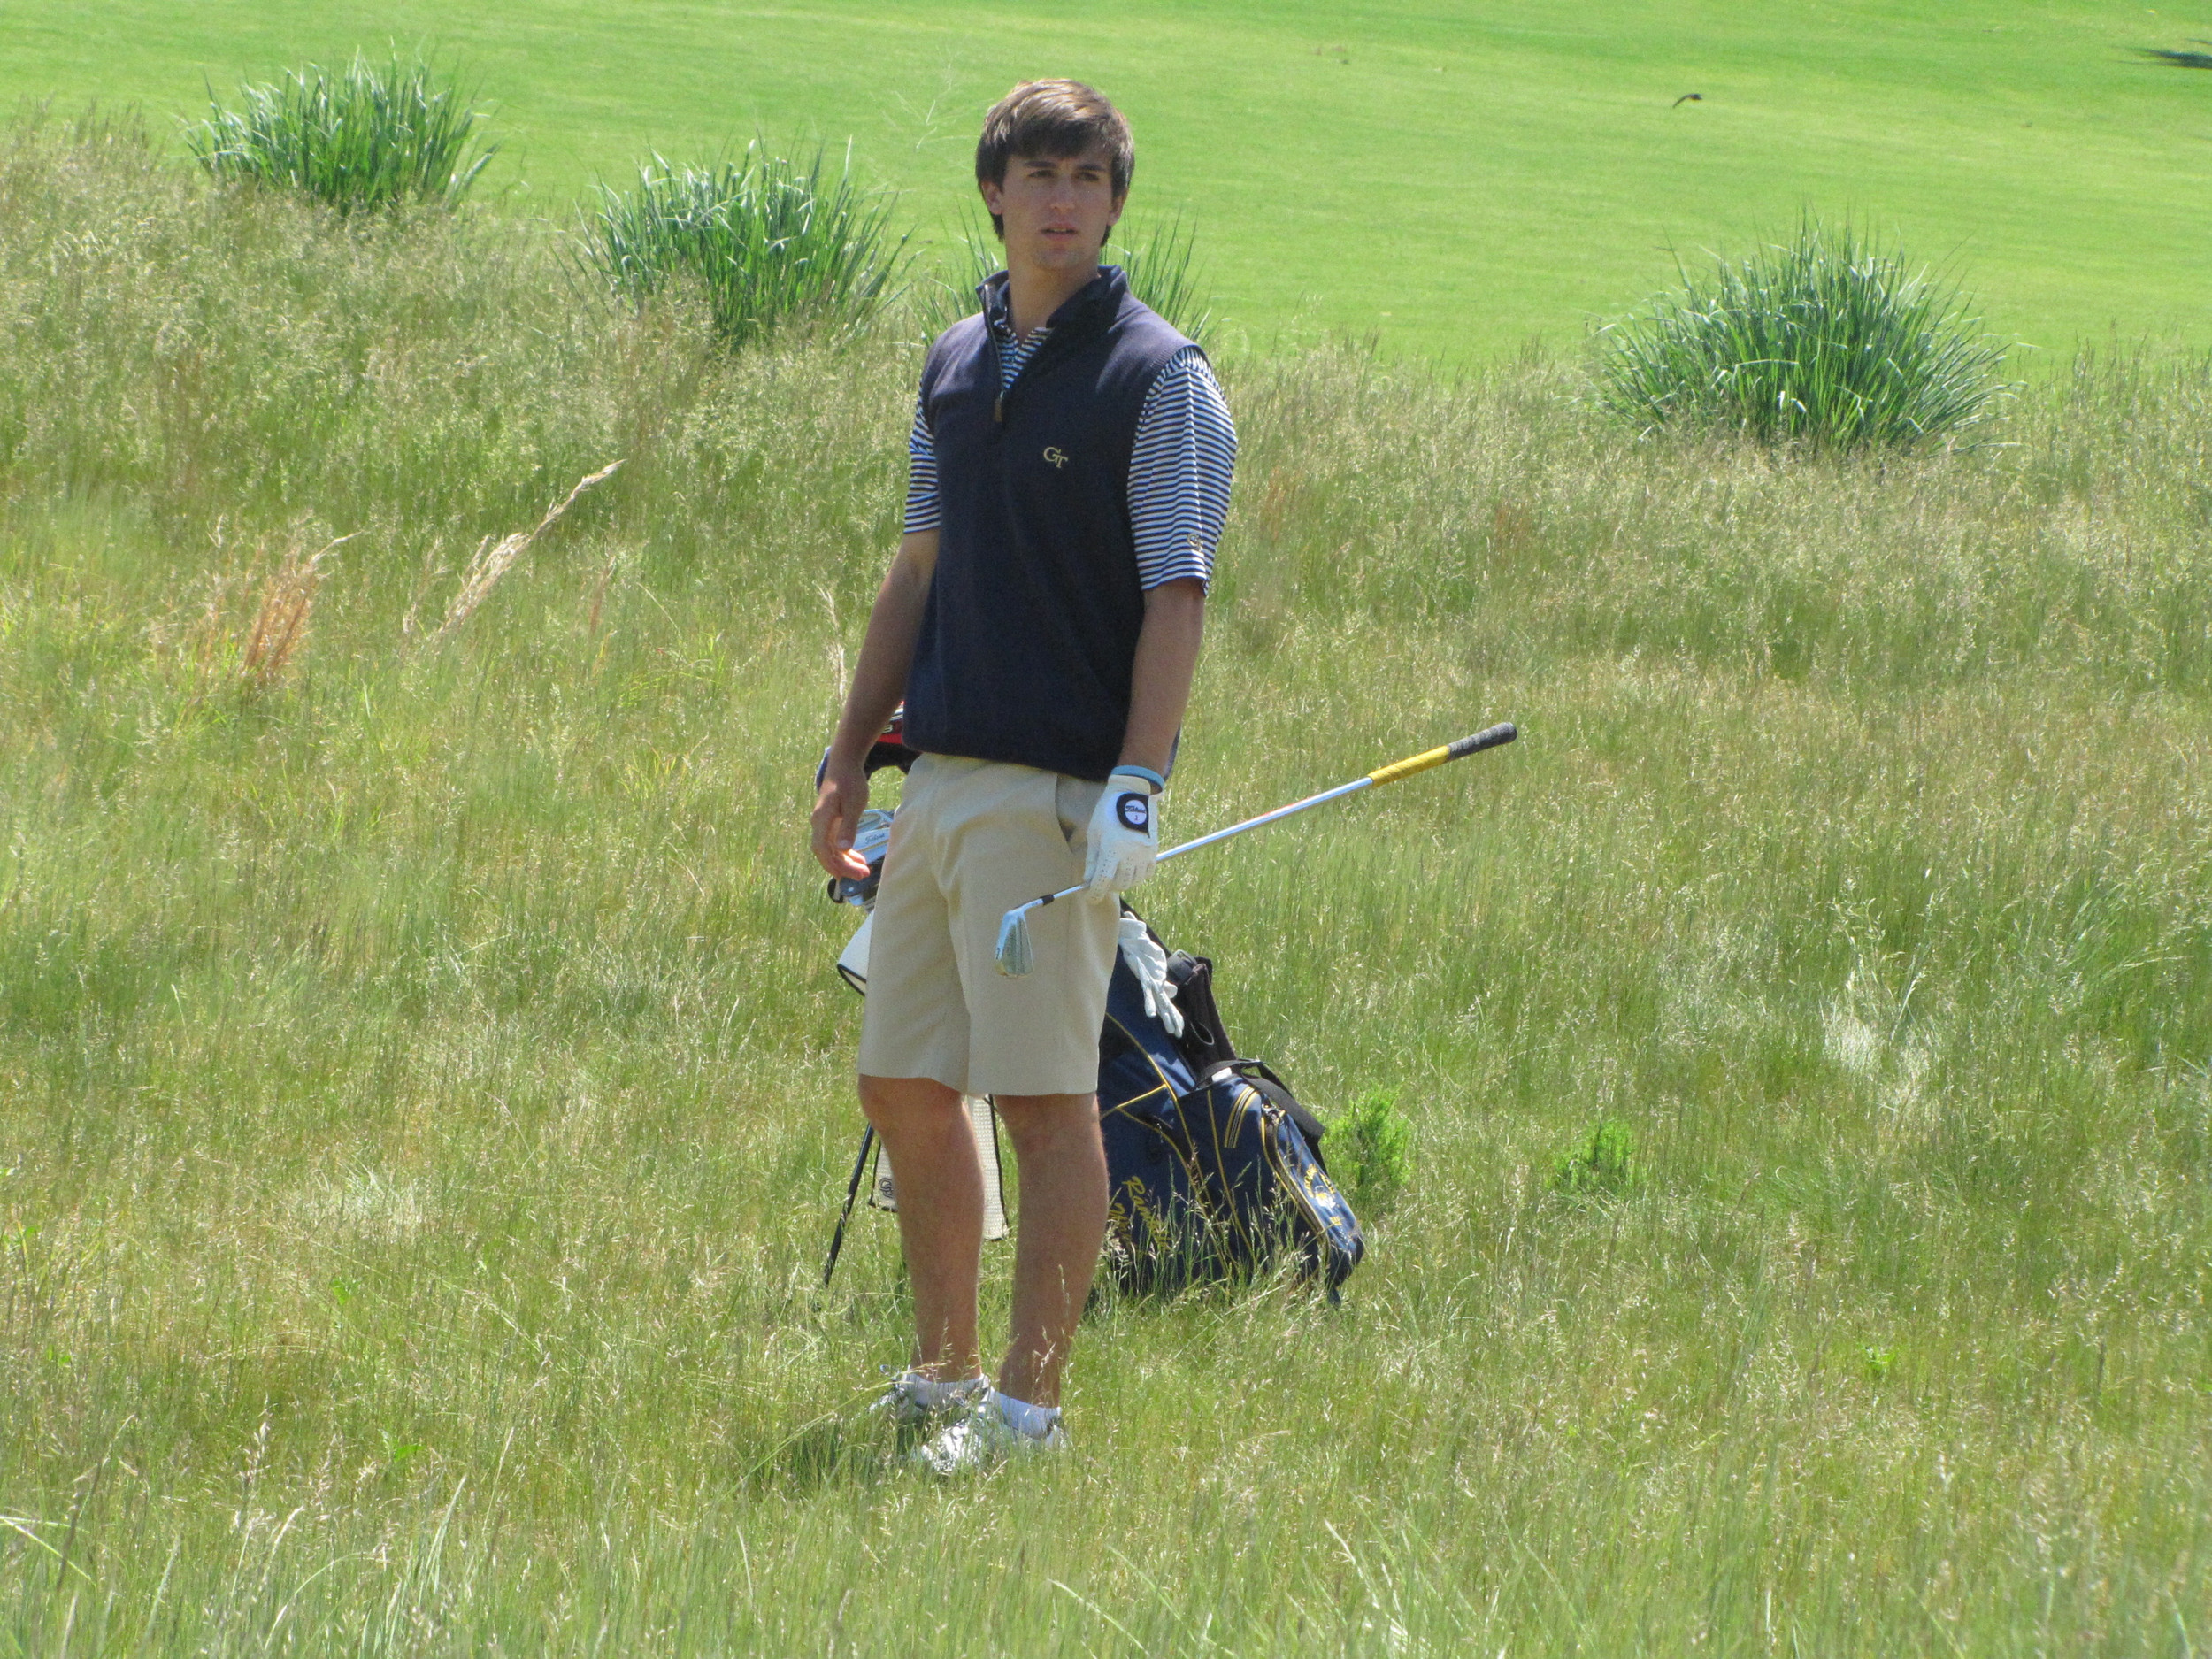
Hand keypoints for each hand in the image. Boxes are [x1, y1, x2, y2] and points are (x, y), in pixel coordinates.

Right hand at [811, 758, 871, 881]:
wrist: (844, 765)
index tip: (849, 876)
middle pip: (826, 853)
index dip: (834, 865)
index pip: (822, 849)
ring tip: (863, 871)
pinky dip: (845, 853)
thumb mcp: (853, 804)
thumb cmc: (850, 782)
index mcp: (822, 820)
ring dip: (845, 862)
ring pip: (830, 850)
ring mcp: (823, 824)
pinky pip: (834, 843)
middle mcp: (819, 824)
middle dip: (843, 867)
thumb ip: (848, 827)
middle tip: (863, 875)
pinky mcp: (830, 823)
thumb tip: (843, 849)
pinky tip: (858, 859)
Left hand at [1084, 771, 1159, 895]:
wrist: (1132, 795)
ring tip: (1116, 873)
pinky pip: (1147, 874)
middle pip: (1120, 884)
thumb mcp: (1094, 834)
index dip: (1095, 893)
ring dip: (1123, 882)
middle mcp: (1129, 855)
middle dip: (1109, 887)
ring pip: (1134, 881)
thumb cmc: (1108, 812)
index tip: (1090, 897)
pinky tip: (1131, 869)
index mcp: (1111, 850)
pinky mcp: (1153, 850)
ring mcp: (1143, 854)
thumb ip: (1092, 860)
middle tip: (1103, 881)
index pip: (1102, 881)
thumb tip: (1088, 880)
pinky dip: (1138, 876)